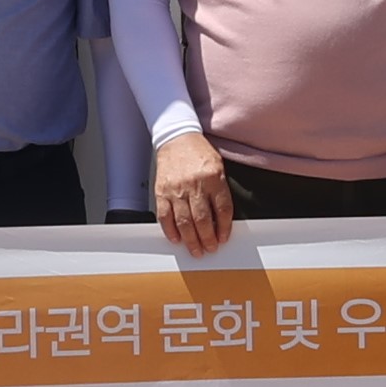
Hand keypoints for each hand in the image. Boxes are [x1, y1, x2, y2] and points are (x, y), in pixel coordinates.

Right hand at [150, 132, 235, 254]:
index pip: (222, 209)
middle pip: (203, 220)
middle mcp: (195, 184)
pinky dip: (170, 230)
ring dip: (191, 240)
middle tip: (210, 249)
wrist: (176, 137)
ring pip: (184, 222)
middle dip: (207, 239)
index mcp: (213, 177)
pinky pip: (165, 216)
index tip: (223, 238)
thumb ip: (220, 192)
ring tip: (196, 250)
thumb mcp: (218, 167)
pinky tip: (176, 239)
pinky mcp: (161, 191)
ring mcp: (176, 189)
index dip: (224, 228)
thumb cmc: (199, 153)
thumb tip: (220, 219)